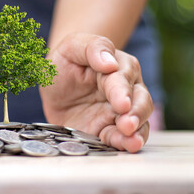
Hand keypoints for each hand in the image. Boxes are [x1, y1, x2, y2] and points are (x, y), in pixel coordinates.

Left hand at [40, 33, 151, 152]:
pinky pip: (121, 137)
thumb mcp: (72, 47)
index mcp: (117, 66)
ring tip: (132, 141)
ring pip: (138, 121)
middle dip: (136, 113)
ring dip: (137, 131)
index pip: (122, 78)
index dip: (122, 91)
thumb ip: (92, 48)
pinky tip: (126, 146)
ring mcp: (118, 112)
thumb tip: (110, 62)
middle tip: (127, 124)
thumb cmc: (66, 62)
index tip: (121, 103)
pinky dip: (124, 143)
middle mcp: (125, 89)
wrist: (54, 86)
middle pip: (139, 100)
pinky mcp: (109, 129)